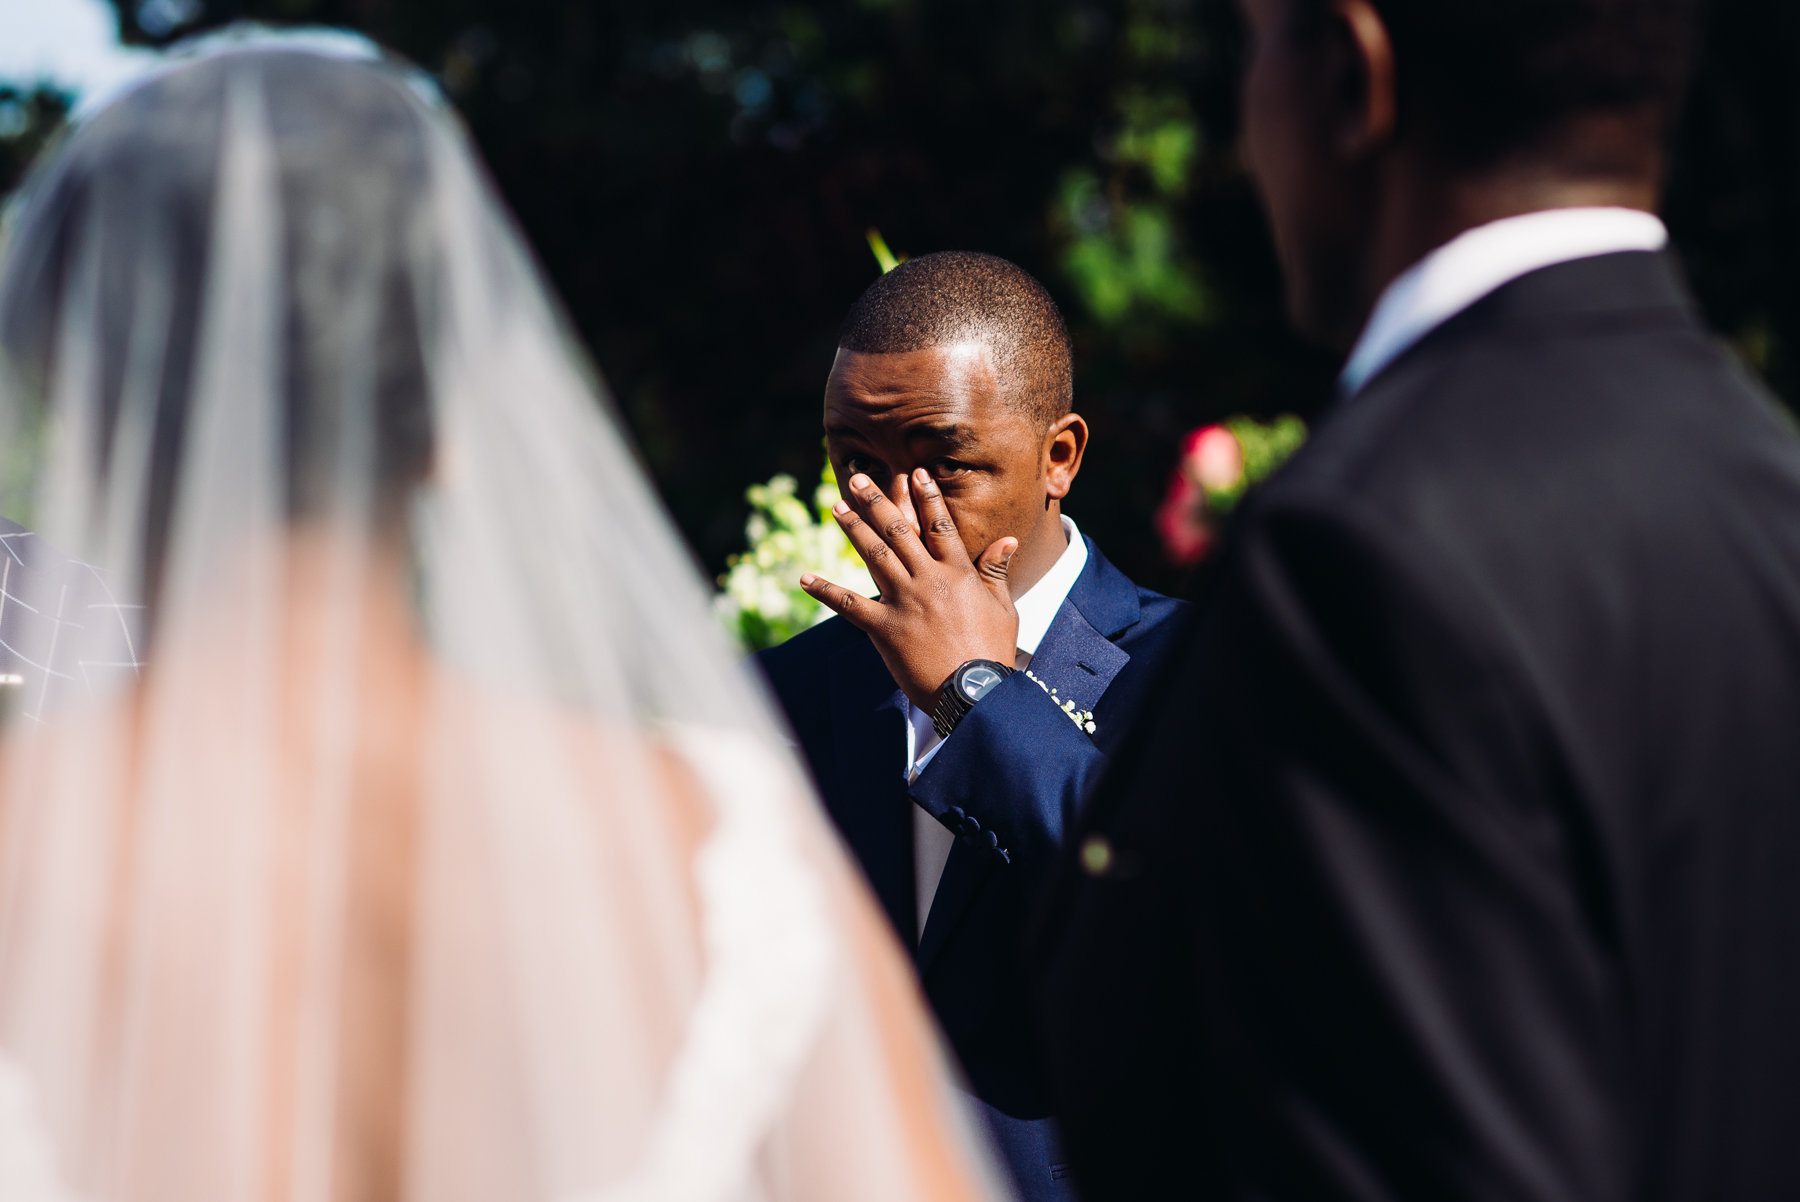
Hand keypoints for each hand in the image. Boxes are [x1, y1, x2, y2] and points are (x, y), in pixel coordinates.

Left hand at [801, 469, 1018, 711]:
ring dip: (853, 529)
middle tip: (857, 478)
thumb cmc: (991, 651)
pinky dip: (826, 592)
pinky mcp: (884, 628)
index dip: (926, 497)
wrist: (974, 691)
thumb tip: (1008, 540)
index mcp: (958, 573)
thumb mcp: (1003, 608)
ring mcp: (904, 602)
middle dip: (876, 501)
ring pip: (874, 556)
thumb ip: (995, 571)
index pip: (940, 525)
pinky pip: (850, 605)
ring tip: (837, 507)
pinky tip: (806, 579)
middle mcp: (928, 580)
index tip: (914, 473)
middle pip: (899, 531)